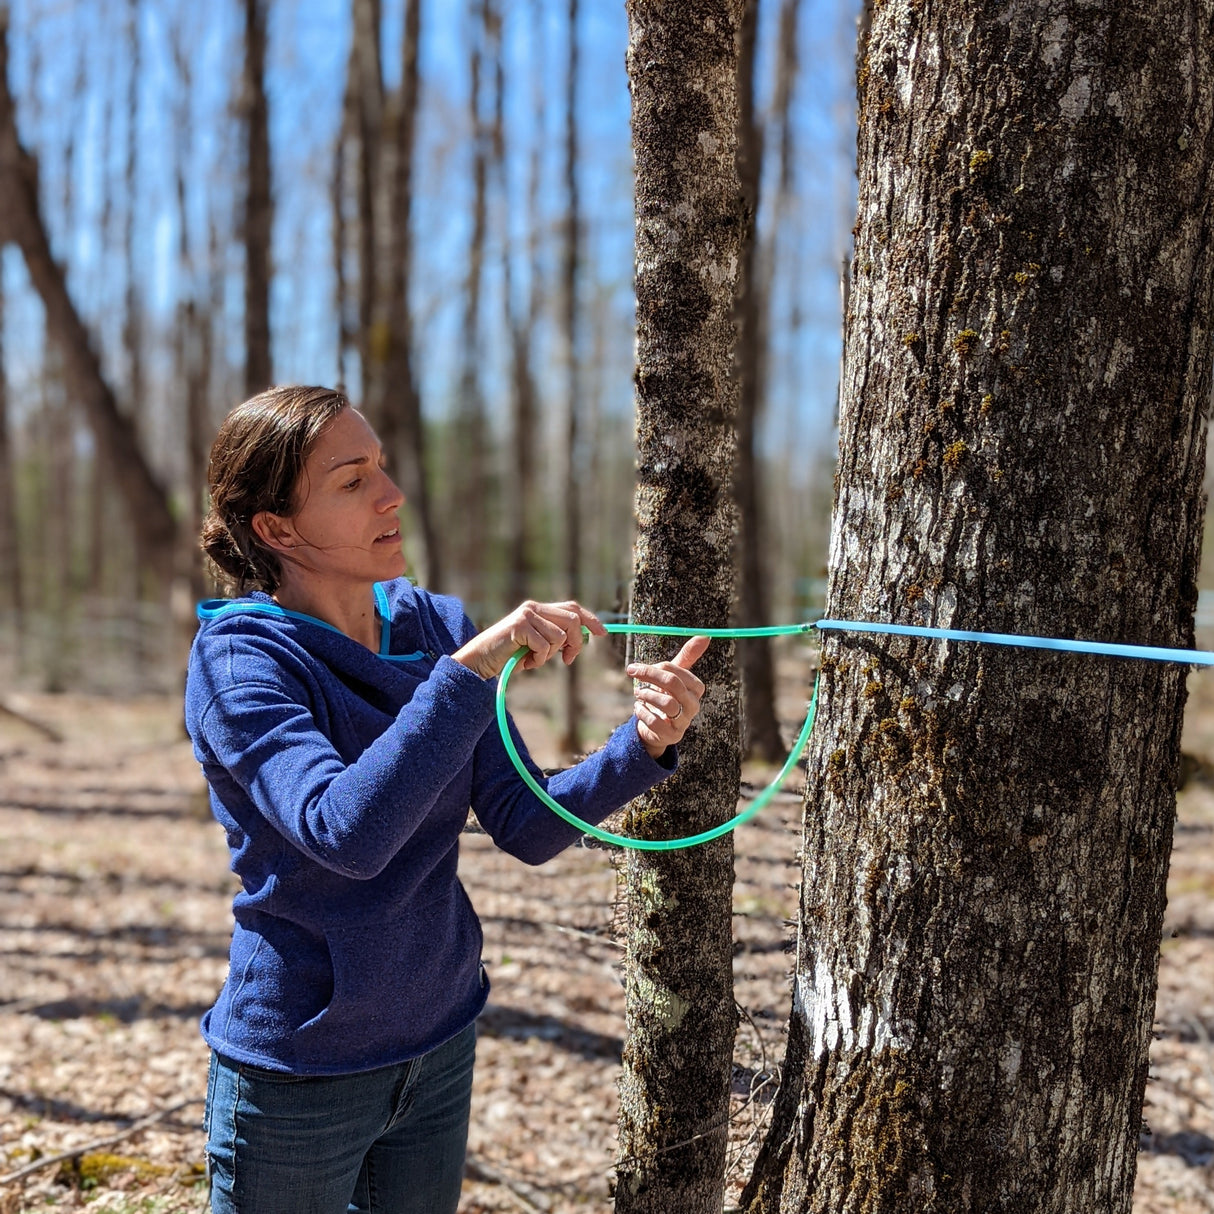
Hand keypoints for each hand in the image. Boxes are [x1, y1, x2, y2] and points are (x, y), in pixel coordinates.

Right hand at [453, 600, 606, 679]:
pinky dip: (538, 660)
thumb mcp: (538, 645)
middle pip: (573, 620)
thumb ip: (557, 638)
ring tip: (533, 659)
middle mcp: (534, 607)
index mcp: (539, 609)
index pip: (573, 607)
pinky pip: (544, 646)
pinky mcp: (520, 626)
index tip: (602, 634)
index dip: (590, 619)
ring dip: (550, 655)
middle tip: (567, 660)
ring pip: (560, 636)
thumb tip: (583, 637)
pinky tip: (524, 661)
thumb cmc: (510, 655)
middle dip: (575, 643)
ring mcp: (527, 615)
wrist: (481, 660)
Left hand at [628, 636, 709, 759]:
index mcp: (696, 689)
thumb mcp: (673, 675)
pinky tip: (638, 709)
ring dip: (647, 695)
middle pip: (674, 684)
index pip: (677, 672)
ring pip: (667, 703)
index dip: (655, 667)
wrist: (655, 728)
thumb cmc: (665, 696)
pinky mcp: (671, 736)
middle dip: (649, 676)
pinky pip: (655, 722)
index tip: (636, 667)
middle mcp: (693, 706)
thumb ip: (687, 656)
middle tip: (632, 672)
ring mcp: (683, 723)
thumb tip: (706, 636)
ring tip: (638, 693)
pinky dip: (642, 712)